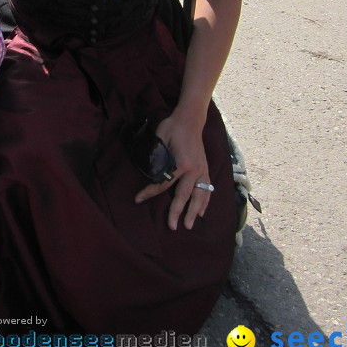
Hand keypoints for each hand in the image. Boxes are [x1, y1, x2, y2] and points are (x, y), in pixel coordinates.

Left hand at [134, 113, 210, 230]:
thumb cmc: (172, 127)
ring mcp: (202, 170)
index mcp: (182, 163)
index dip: (150, 192)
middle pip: (184, 195)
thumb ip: (156, 156)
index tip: (138, 199)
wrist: (190, 119)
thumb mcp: (160, 138)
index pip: (163, 183)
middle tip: (173, 227)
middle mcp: (195, 170)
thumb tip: (149, 172)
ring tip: (189, 225)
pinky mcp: (206, 169)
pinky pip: (208, 189)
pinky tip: (202, 212)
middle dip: (178, 212)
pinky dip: (205, 202)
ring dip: (194, 212)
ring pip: (200, 196)